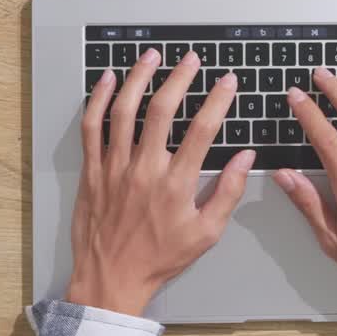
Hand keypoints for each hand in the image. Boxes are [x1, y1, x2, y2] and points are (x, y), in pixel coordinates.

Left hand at [66, 48, 254, 315]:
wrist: (111, 278)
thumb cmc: (159, 258)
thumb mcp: (206, 233)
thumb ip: (228, 192)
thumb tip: (245, 158)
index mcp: (175, 184)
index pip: (202, 130)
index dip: (217, 100)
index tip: (227, 82)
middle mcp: (144, 170)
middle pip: (161, 110)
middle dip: (180, 78)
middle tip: (191, 59)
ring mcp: (114, 168)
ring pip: (124, 111)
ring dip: (139, 78)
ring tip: (152, 57)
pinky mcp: (92, 171)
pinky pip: (92, 127)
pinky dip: (98, 100)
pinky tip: (108, 80)